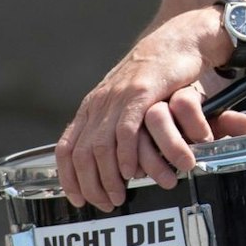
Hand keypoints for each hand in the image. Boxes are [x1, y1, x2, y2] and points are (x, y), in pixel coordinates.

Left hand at [55, 9, 225, 209]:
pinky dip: (126, 156)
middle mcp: (99, 103)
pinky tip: (132, 172)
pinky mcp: (140, 93)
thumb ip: (114, 124)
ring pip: (100, 147)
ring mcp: (117, 97)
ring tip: (120, 194)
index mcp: (92, 107)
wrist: (178, 41)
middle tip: (106, 203)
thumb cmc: (158, 76)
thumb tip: (106, 159)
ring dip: (108, 177)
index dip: (68, 178)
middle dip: (90, 185)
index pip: (67, 148)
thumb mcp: (127, 100)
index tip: (78, 200)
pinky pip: (125, 131)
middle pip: (82, 154)